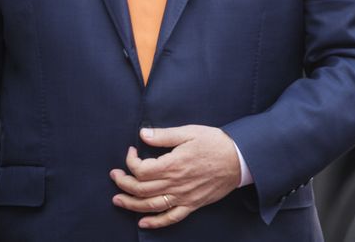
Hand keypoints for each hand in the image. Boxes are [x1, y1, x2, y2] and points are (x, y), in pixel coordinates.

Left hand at [110, 125, 240, 228]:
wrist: (239, 159)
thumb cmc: (215, 143)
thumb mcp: (189, 132)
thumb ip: (164, 135)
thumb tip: (142, 134)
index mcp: (173, 164)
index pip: (141, 169)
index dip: (130, 162)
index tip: (131, 152)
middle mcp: (175, 183)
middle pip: (141, 189)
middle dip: (123, 183)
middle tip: (114, 176)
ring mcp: (183, 196)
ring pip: (151, 206)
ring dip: (131, 204)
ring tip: (117, 200)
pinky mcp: (192, 204)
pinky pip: (171, 218)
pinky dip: (155, 223)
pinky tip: (143, 223)